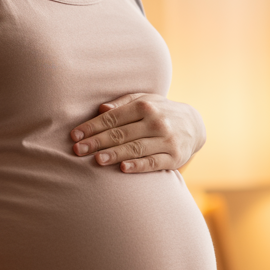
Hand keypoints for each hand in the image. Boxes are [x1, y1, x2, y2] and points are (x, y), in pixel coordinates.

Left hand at [69, 93, 205, 172]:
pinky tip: (123, 168)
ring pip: (136, 148)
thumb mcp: (144, 100)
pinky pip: (153, 162)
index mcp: (145, 105)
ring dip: (115, 154)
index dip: (93, 127)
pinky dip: (138, 166)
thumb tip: (101, 109)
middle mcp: (156, 121)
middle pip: (121, 133)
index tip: (75, 136)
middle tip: (78, 150)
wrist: (194, 125)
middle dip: (97, 142)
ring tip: (96, 160)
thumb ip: (122, 104)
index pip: (113, 117)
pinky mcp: (174, 157)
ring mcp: (166, 139)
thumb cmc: (160, 111)